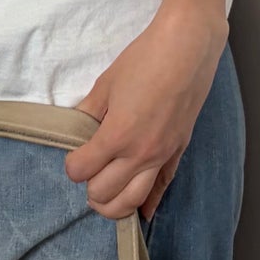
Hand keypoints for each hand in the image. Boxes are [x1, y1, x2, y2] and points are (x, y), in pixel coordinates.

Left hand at [67, 2, 229, 222]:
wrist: (188, 47)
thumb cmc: (144, 60)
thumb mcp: (105, 85)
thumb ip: (87, 113)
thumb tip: (75, 131)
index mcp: (117, 136)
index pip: (81, 170)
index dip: (72, 165)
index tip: (74, 154)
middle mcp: (140, 154)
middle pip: (104, 194)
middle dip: (90, 187)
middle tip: (89, 171)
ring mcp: (162, 156)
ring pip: (133, 202)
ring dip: (114, 204)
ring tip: (105, 194)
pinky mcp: (178, 152)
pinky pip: (162, 189)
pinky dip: (149, 204)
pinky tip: (141, 212)